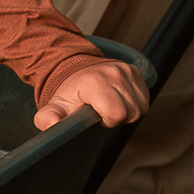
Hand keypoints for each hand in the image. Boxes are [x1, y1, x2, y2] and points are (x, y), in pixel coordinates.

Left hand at [33, 58, 149, 129]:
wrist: (76, 70)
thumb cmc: (69, 93)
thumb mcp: (55, 106)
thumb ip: (48, 117)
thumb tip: (51, 124)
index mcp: (94, 82)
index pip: (116, 113)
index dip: (107, 121)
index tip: (95, 116)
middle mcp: (114, 73)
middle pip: (130, 112)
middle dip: (116, 117)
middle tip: (101, 111)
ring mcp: (127, 70)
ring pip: (140, 107)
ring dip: (126, 111)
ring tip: (108, 105)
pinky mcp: (135, 71)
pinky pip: (144, 99)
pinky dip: (133, 104)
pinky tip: (118, 100)